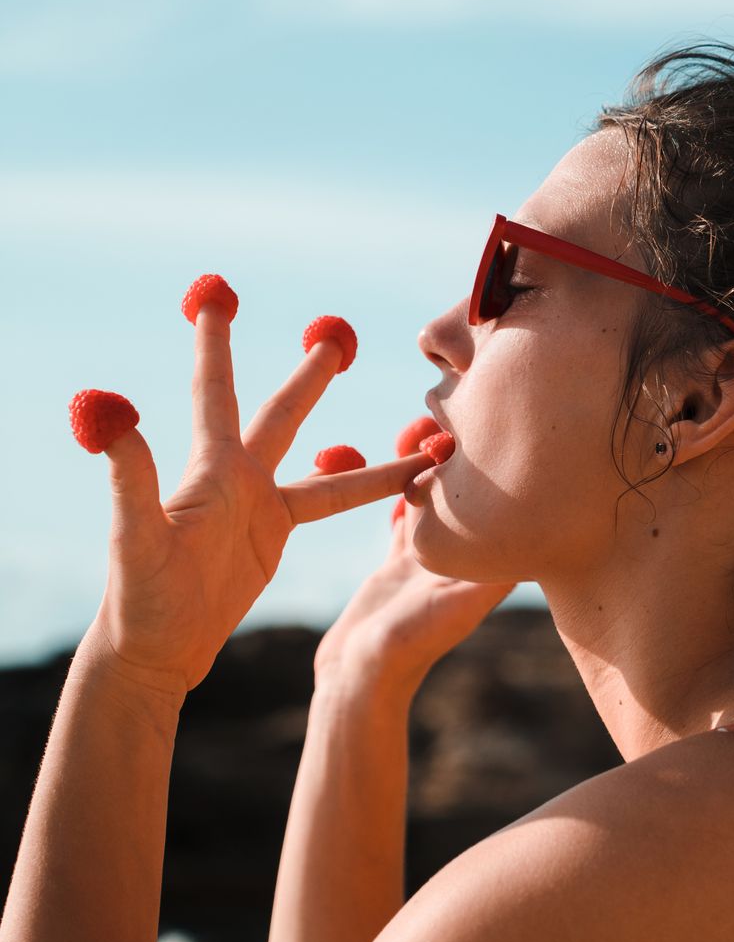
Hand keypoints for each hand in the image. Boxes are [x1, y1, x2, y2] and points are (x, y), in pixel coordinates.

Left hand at [87, 299, 429, 695]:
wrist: (156, 647)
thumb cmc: (142, 595)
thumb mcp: (137, 536)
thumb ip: (131, 476)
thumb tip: (106, 413)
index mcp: (211, 469)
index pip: (215, 389)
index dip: (214, 342)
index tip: (214, 294)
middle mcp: (235, 477)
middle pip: (279, 412)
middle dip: (309, 375)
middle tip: (335, 334)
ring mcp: (257, 507)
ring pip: (320, 463)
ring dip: (366, 448)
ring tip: (418, 432)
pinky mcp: (272, 537)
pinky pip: (329, 505)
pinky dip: (366, 493)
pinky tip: (399, 484)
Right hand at [314, 416, 516, 692]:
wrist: (359, 679)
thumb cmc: (407, 647)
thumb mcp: (452, 607)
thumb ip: (488, 576)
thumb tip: (536, 541)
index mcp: (485, 569)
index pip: (506, 508)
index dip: (504, 466)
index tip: (490, 424)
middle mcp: (465, 562)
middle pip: (472, 495)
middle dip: (460, 452)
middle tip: (445, 412)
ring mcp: (432, 561)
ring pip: (436, 496)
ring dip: (427, 461)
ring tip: (417, 424)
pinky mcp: (400, 564)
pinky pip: (405, 512)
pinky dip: (399, 483)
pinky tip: (396, 452)